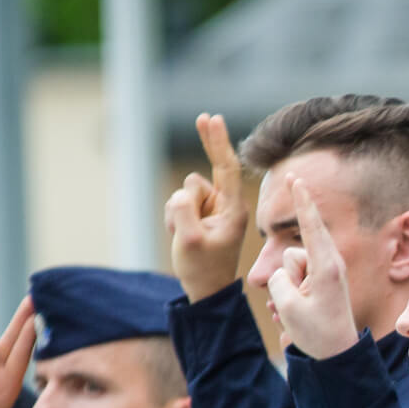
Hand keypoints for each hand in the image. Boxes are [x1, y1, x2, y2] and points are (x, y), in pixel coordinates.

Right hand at [165, 114, 248, 302]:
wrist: (204, 290)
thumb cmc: (202, 268)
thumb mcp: (190, 240)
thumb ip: (184, 212)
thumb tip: (183, 192)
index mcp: (233, 210)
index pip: (226, 168)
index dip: (217, 142)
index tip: (213, 119)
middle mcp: (227, 205)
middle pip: (212, 168)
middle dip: (207, 146)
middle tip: (204, 117)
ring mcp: (213, 209)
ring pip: (186, 190)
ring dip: (178, 209)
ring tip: (184, 235)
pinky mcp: (202, 214)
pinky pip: (180, 202)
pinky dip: (174, 216)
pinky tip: (180, 234)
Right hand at [265, 178, 360, 358]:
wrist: (337, 354)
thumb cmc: (316, 332)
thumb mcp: (287, 306)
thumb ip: (278, 278)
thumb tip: (284, 271)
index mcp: (325, 267)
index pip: (310, 225)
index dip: (301, 201)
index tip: (296, 178)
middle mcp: (329, 264)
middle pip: (290, 255)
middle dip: (286, 280)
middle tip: (300, 301)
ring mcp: (325, 271)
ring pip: (290, 266)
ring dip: (288, 288)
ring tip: (304, 311)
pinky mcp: (321, 278)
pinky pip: (294, 276)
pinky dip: (291, 293)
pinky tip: (301, 312)